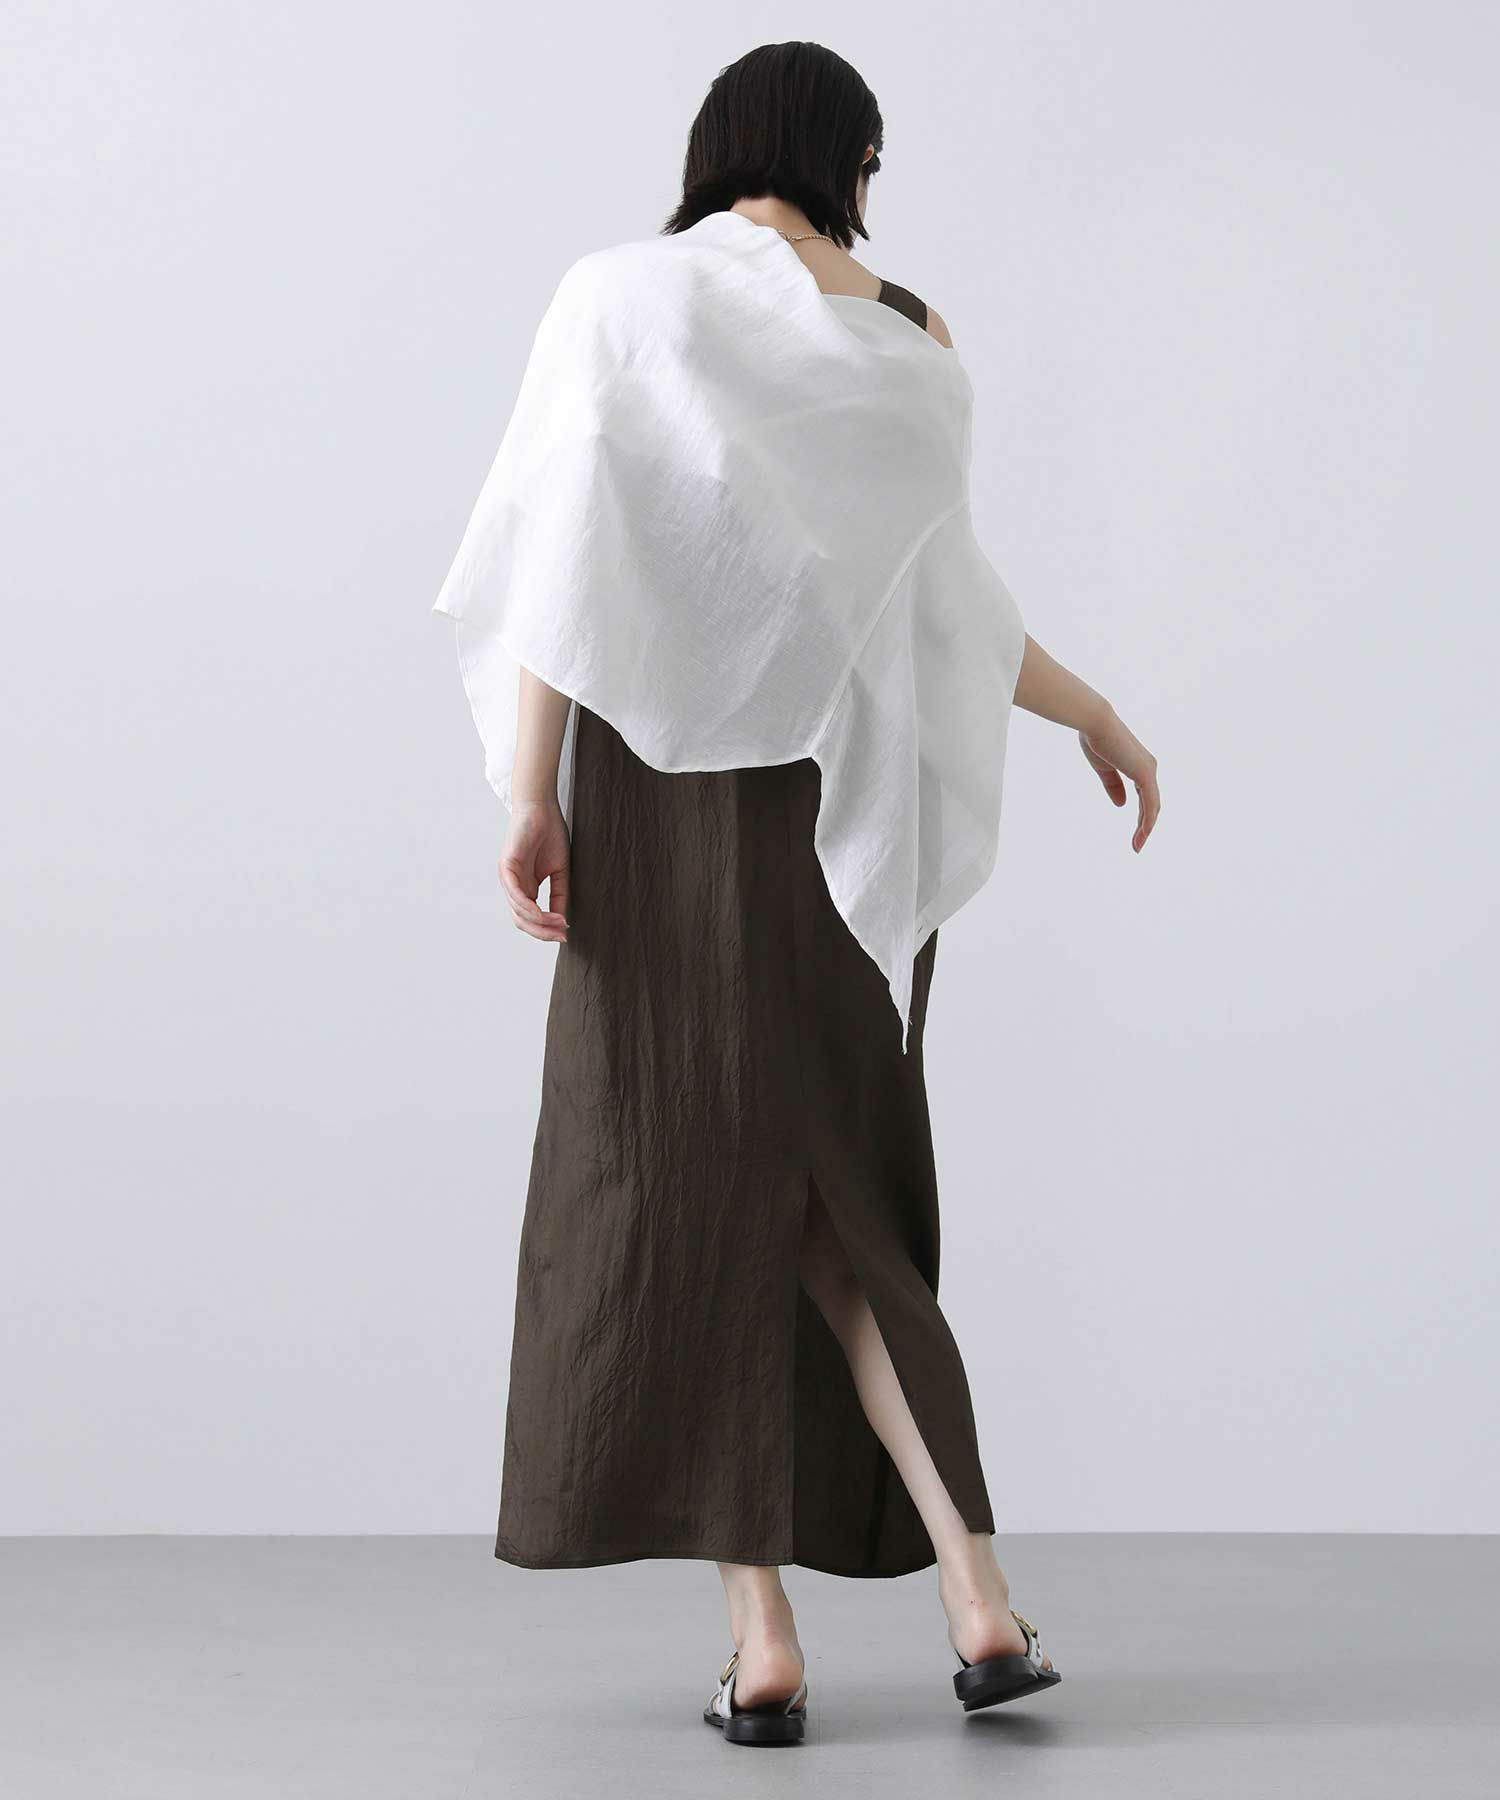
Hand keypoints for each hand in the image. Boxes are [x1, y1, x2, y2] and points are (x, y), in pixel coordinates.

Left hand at [498, 800, 569, 941]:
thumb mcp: (559, 871)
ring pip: (518, 912)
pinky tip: (544, 914)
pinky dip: (529, 908)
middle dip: (543, 932)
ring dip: (539, 923)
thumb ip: (559, 895)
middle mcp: (514, 886)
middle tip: (562, 934)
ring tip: (559, 924)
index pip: (531, 919)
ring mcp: (508, 878)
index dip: (547, 930)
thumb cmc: (551, 834)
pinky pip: (516, 895)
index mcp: (525, 887)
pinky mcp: (506, 868)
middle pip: (522, 921)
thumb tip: (562, 919)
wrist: (542, 808)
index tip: (566, 933)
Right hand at [1078, 707, 1160, 852]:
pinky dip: (1147, 821)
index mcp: (1140, 765)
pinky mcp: (1145, 774)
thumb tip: (1122, 805)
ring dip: (1146, 829)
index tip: (1135, 833)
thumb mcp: (1104, 768)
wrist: (1095, 723)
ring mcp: (1149, 771)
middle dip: (1145, 826)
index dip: (1141, 815)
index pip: (1145, 796)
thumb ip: (1113, 785)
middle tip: (1137, 845)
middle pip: (1152, 804)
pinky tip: (1142, 835)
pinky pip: (1150, 804)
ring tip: (1137, 846)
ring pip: (1153, 807)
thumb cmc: (1096, 740)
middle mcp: (1148, 768)